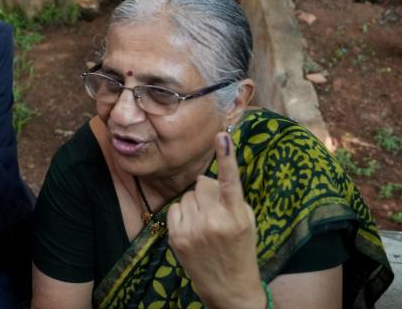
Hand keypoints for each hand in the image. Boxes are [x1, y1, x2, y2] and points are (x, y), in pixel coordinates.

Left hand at [166, 133, 265, 308]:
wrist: (229, 287)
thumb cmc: (241, 248)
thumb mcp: (246, 222)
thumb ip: (230, 198)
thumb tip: (207, 178)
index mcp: (236, 216)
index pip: (231, 181)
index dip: (227, 157)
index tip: (222, 136)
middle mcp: (213, 222)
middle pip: (203, 183)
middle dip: (208, 191)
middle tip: (217, 210)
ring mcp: (193, 230)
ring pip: (188, 195)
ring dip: (195, 204)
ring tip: (206, 224)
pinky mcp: (176, 237)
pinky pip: (175, 208)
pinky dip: (183, 214)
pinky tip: (193, 229)